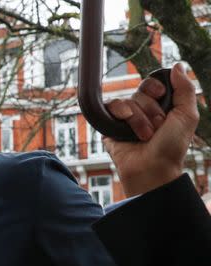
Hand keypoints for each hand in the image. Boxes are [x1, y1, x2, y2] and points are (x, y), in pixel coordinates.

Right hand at [104, 63, 198, 196]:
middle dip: (150, 109)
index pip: (152, 84)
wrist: (152, 168)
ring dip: (138, 118)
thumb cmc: (172, 146)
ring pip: (127, 101)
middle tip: (157, 127)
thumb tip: (177, 65)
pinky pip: (110, 107)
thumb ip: (185, 88)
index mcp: (160, 106)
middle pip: (140, 91)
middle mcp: (142, 110)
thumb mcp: (187, 115)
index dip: (156, 87)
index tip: (161, 96)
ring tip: (144, 136)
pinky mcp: (110, 126)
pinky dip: (119, 112)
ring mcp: (125, 119)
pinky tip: (125, 123)